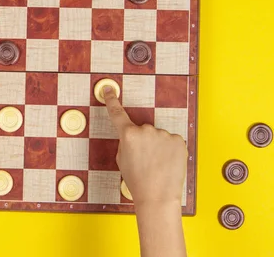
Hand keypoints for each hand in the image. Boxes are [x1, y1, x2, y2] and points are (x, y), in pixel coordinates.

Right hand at [103, 85, 186, 206]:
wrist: (158, 196)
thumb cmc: (138, 181)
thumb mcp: (122, 160)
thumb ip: (125, 143)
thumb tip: (133, 137)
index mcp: (128, 135)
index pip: (117, 113)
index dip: (111, 100)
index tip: (109, 90)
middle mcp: (146, 130)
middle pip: (142, 130)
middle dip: (143, 141)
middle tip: (144, 160)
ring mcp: (163, 134)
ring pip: (158, 137)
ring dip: (158, 147)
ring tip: (157, 164)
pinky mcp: (178, 140)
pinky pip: (171, 141)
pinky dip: (170, 150)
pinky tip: (167, 163)